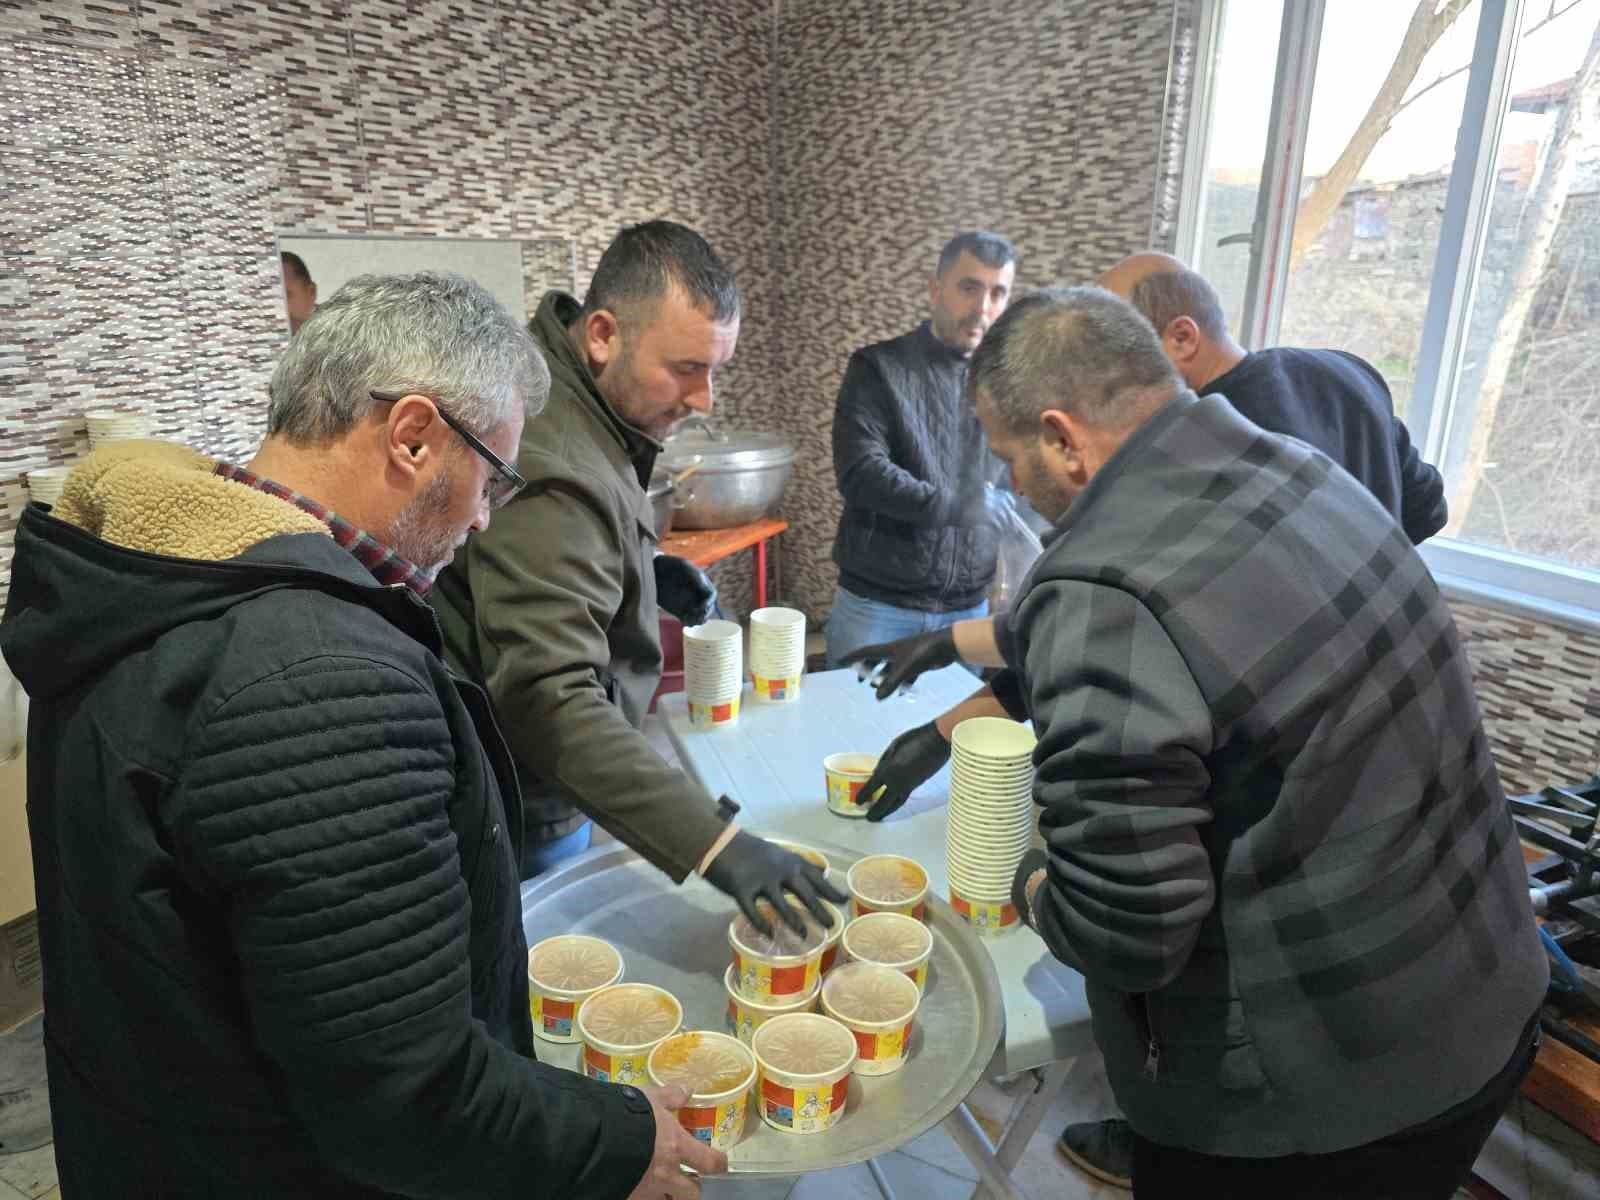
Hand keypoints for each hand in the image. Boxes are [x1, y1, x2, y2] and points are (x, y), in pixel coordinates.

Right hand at [625, 1085, 726, 1199]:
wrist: (591, 1137)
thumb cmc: (624, 1114)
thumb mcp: (648, 1097)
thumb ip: (669, 1096)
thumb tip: (686, 1091)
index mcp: (676, 1147)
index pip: (710, 1162)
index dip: (718, 1164)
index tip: (720, 1163)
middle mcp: (666, 1175)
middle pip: (692, 1194)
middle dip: (692, 1188)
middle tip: (688, 1180)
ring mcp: (646, 1191)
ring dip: (667, 1195)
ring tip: (661, 1187)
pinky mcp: (627, 1198)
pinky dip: (641, 1196)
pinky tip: (635, 1188)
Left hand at [654, 554, 715, 625]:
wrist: (653, 572)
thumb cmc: (670, 565)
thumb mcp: (683, 566)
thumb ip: (693, 575)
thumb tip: (703, 585)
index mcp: (701, 584)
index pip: (711, 595)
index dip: (709, 602)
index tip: (703, 607)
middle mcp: (697, 595)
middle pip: (708, 609)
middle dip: (706, 614)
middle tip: (698, 616)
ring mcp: (689, 603)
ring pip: (700, 616)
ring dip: (698, 620)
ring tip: (690, 619)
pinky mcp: (679, 610)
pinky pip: (688, 620)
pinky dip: (688, 622)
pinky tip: (684, 621)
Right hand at [704, 830, 848, 936]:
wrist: (720, 841)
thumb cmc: (752, 850)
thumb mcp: (780, 853)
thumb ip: (800, 864)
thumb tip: (823, 870)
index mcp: (790, 861)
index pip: (816, 877)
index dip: (831, 890)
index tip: (844, 901)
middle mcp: (779, 870)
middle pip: (804, 893)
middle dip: (819, 910)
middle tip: (831, 925)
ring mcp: (760, 880)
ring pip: (781, 905)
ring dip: (794, 922)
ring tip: (803, 935)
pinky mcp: (741, 889)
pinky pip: (753, 911)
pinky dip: (761, 925)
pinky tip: (769, 935)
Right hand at [842, 627, 958, 699]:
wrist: (946, 646)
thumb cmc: (923, 653)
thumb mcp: (904, 669)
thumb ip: (891, 683)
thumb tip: (877, 697)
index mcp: (888, 649)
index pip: (864, 652)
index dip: (852, 657)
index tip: (839, 662)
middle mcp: (895, 652)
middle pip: (875, 660)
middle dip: (866, 670)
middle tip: (860, 680)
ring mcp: (907, 657)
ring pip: (890, 669)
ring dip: (882, 678)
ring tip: (876, 689)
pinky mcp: (918, 663)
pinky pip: (905, 675)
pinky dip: (901, 684)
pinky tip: (900, 693)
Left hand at [862, 721, 949, 820]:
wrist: (938, 741)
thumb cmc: (915, 739)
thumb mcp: (894, 746)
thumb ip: (884, 761)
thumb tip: (877, 772)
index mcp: (889, 770)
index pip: (872, 786)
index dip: (864, 795)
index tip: (858, 802)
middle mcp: (898, 782)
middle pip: (884, 802)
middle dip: (876, 811)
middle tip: (868, 818)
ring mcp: (910, 785)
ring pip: (896, 804)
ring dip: (887, 812)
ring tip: (880, 816)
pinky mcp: (918, 785)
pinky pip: (903, 798)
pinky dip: (896, 804)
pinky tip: (893, 804)